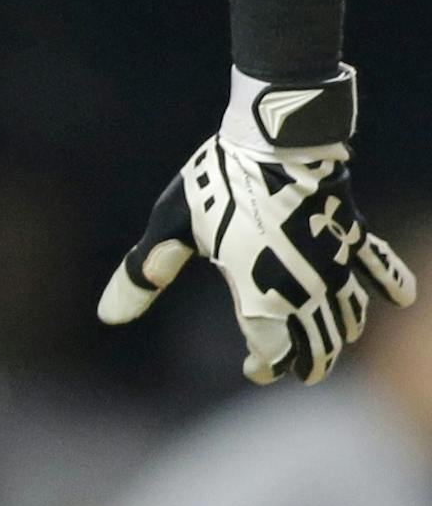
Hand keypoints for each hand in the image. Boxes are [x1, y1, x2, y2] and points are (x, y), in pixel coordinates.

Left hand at [98, 65, 415, 383]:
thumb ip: (144, 273)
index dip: (263, 368)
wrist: (274, 136)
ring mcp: (336, 265)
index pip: (272, 356)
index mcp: (262, 296)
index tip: (252, 368)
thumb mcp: (173, 226)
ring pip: (350, 319)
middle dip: (306, 363)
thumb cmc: (218, 180)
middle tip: (292, 365)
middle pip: (318, 348)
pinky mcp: (354, 236)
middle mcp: (306, 291)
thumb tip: (106, 315)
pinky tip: (399, 299)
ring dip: (339, 335)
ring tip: (328, 339)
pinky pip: (382, 268)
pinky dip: (391, 285)